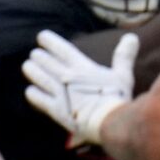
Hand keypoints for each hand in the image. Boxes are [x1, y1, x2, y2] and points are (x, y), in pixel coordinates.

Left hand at [22, 30, 136, 147]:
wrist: (110, 122)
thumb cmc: (118, 98)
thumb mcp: (123, 75)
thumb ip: (123, 56)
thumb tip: (132, 37)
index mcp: (81, 66)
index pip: (60, 48)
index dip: (48, 40)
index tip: (41, 37)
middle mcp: (66, 77)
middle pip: (44, 60)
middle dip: (38, 56)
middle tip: (35, 55)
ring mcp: (59, 93)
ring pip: (37, 76)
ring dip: (31, 70)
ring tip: (28, 67)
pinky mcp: (55, 109)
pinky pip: (36, 98)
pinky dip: (32, 93)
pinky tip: (31, 91)